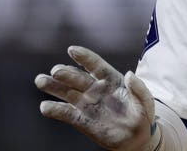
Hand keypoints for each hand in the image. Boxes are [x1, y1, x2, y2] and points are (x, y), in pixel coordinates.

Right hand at [35, 46, 159, 150]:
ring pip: (67, 92)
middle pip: (77, 78)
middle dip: (66, 73)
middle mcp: (96, 89)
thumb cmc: (143, 114)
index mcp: (111, 79)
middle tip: (56, 71)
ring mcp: (87, 103)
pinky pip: (66, 113)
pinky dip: (55, 110)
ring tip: (40, 80)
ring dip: (53, 86)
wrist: (136, 137)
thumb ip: (139, 88)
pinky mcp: (81, 119)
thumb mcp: (146, 101)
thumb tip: (129, 74)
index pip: (96, 65)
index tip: (72, 50)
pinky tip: (45, 107)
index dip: (84, 57)